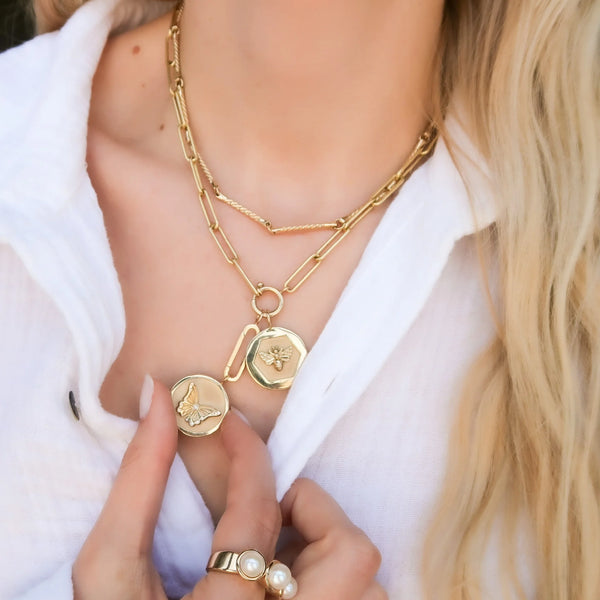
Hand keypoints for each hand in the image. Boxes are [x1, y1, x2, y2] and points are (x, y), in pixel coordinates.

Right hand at [72, 376, 385, 598]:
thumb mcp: (110, 572)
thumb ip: (135, 483)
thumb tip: (159, 397)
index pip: (255, 512)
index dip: (246, 454)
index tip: (231, 428)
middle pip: (350, 555)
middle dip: (314, 511)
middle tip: (270, 511)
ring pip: (369, 587)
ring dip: (329, 552)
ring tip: (279, 554)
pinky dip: (337, 583)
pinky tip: (288, 585)